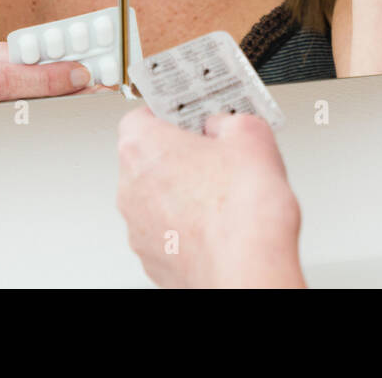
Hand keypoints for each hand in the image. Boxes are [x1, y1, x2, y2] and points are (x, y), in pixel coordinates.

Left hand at [116, 108, 305, 287]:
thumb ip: (230, 120)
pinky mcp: (154, 259)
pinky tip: (222, 221)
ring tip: (226, 190)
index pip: (140, 115)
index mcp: (143, 148)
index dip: (171, 112)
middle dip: (181, 153)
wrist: (247, 269)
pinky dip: (188, 224)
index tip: (193, 112)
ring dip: (185, 191)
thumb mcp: (251, 134)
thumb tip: (226, 125)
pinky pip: (168, 230)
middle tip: (217, 151)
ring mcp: (139, 229)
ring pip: (157, 197)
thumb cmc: (242, 212)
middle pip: (148, 158)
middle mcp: (131, 189)